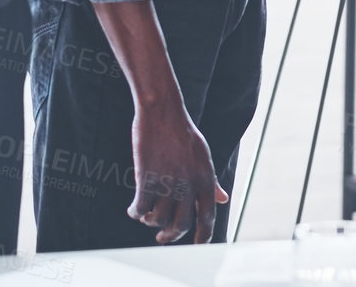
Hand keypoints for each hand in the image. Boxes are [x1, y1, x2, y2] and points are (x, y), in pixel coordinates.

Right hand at [130, 101, 226, 243]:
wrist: (162, 111)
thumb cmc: (182, 133)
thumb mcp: (203, 156)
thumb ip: (211, 181)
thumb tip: (223, 199)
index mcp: (205, 178)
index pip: (208, 215)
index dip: (204, 235)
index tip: (199, 245)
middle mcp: (188, 183)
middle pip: (181, 224)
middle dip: (171, 236)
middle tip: (162, 238)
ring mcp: (167, 182)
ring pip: (158, 218)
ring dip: (151, 221)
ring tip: (147, 215)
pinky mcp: (146, 178)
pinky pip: (140, 208)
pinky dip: (135, 212)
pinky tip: (133, 209)